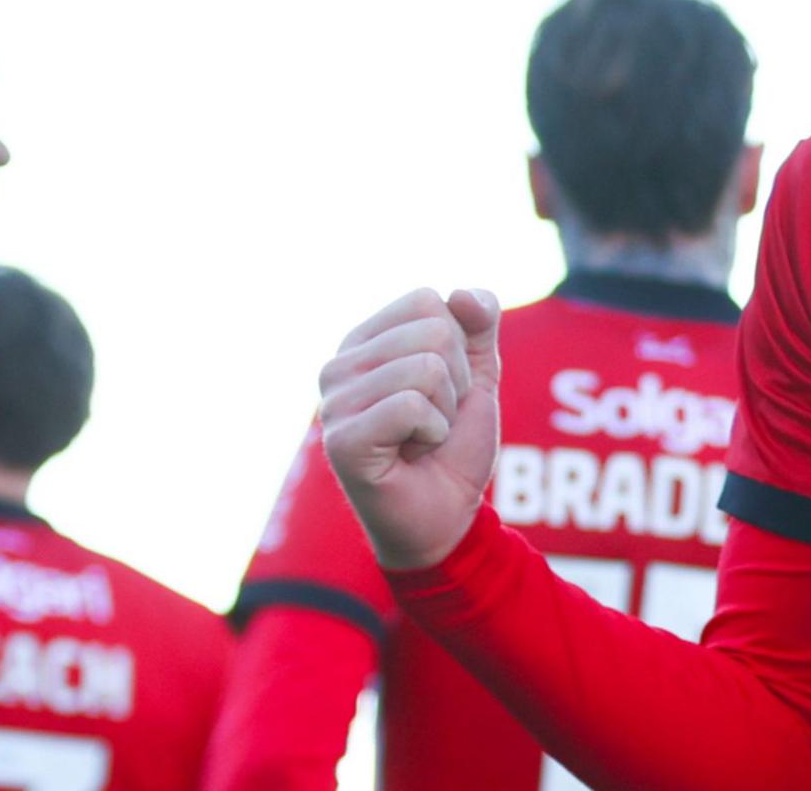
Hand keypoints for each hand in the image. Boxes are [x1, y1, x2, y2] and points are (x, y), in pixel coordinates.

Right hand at [318, 287, 502, 569]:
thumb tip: (461, 292)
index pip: (427, 301)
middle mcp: (338, 366)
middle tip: (433, 419)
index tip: (441, 389)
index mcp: (363, 342)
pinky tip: (411, 455)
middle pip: (433, 331)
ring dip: (445, 410)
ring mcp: (333, 404)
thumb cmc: (453, 447)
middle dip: (456, 381)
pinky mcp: (341, 441)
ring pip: (426, 367)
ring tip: (421, 438)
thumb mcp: (477, 376)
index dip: (458, 347)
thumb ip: (478, 326)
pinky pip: (411, 406)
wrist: (448, 518)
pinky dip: (432, 433)